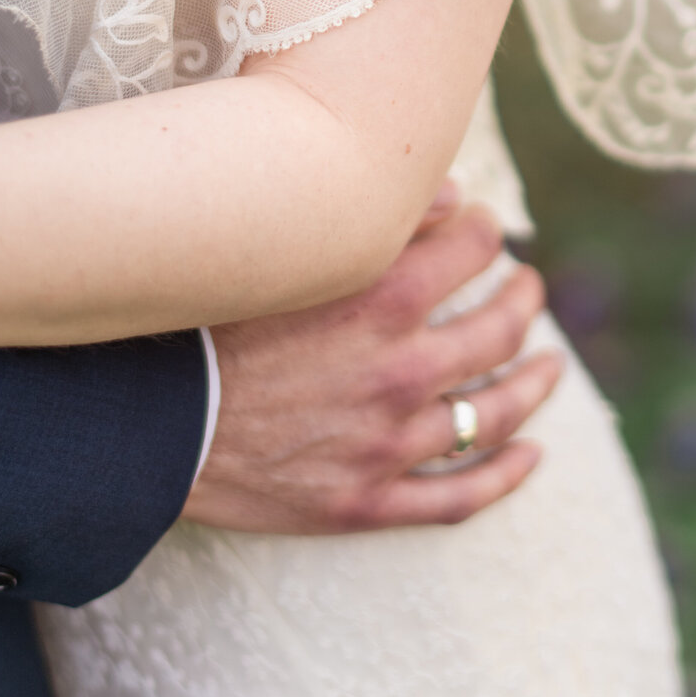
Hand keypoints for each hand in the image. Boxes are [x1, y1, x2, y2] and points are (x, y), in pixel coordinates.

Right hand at [181, 186, 560, 532]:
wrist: (144, 426)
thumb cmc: (205, 324)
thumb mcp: (282, 253)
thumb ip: (368, 218)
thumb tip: (448, 194)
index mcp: (381, 300)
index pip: (473, 246)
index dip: (485, 228)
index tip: (482, 225)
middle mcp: (399, 371)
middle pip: (498, 327)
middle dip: (523, 298)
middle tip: (528, 285)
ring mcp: (389, 443)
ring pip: (494, 412)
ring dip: (533, 383)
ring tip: (551, 366)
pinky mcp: (366, 502)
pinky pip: (458, 497)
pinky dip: (505, 477)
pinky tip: (533, 456)